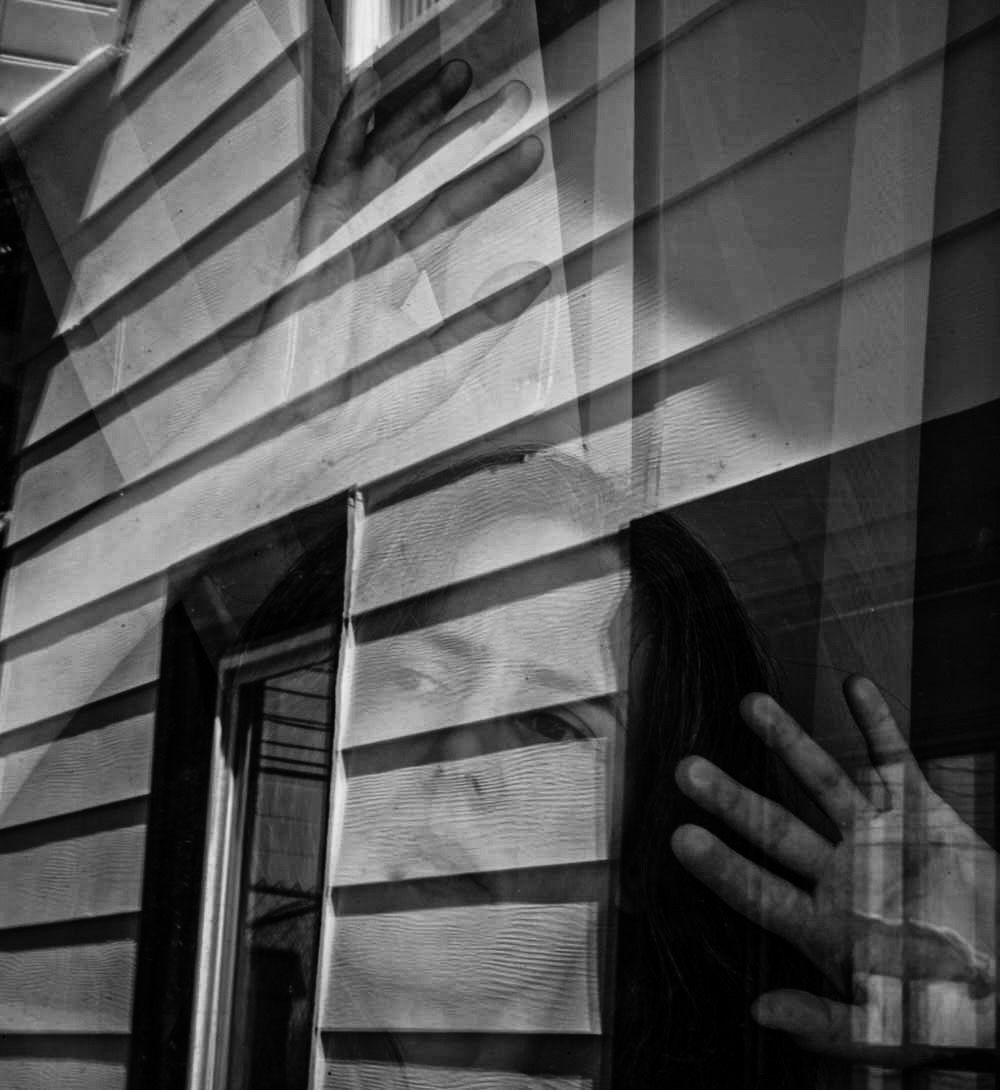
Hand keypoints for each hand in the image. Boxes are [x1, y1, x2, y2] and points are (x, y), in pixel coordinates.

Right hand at [284, 59, 549, 398]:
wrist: (304, 428)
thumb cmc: (363, 404)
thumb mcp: (444, 361)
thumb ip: (488, 317)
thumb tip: (538, 275)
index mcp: (387, 272)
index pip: (446, 212)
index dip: (488, 179)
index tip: (531, 150)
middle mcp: (363, 245)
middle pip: (419, 173)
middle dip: (463, 132)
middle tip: (512, 96)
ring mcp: (336, 237)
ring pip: (382, 160)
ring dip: (418, 114)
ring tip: (463, 76)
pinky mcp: (310, 236)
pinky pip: (329, 169)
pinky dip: (347, 127)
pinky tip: (371, 85)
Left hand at [671, 676, 996, 1066]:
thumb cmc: (951, 1015)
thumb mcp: (887, 1031)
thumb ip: (826, 1024)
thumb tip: (759, 1012)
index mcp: (824, 925)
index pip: (760, 892)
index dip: (722, 867)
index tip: (679, 839)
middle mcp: (839, 872)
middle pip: (775, 828)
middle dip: (732, 800)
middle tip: (686, 769)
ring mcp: (876, 837)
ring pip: (822, 782)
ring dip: (789, 743)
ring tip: (751, 704)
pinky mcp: (920, 812)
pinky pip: (896, 760)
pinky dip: (879, 723)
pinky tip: (855, 686)